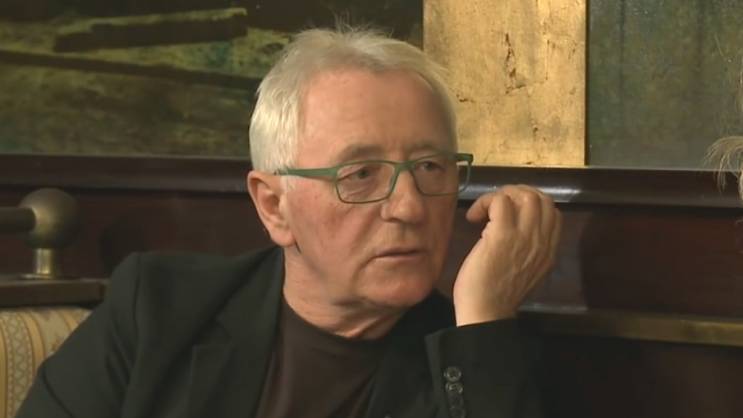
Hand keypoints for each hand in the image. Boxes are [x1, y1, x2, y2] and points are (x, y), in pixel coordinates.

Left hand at [453, 185, 561, 325]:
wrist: (486, 314)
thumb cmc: (498, 295)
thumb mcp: (526, 271)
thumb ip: (529, 249)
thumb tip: (515, 226)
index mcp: (549, 251)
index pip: (553, 212)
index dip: (530, 203)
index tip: (510, 211)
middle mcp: (542, 241)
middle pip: (541, 198)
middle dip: (516, 193)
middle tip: (495, 205)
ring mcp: (525, 237)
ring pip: (525, 195)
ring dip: (500, 195)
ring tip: (484, 210)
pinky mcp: (502, 235)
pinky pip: (500, 201)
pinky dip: (484, 202)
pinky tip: (472, 217)